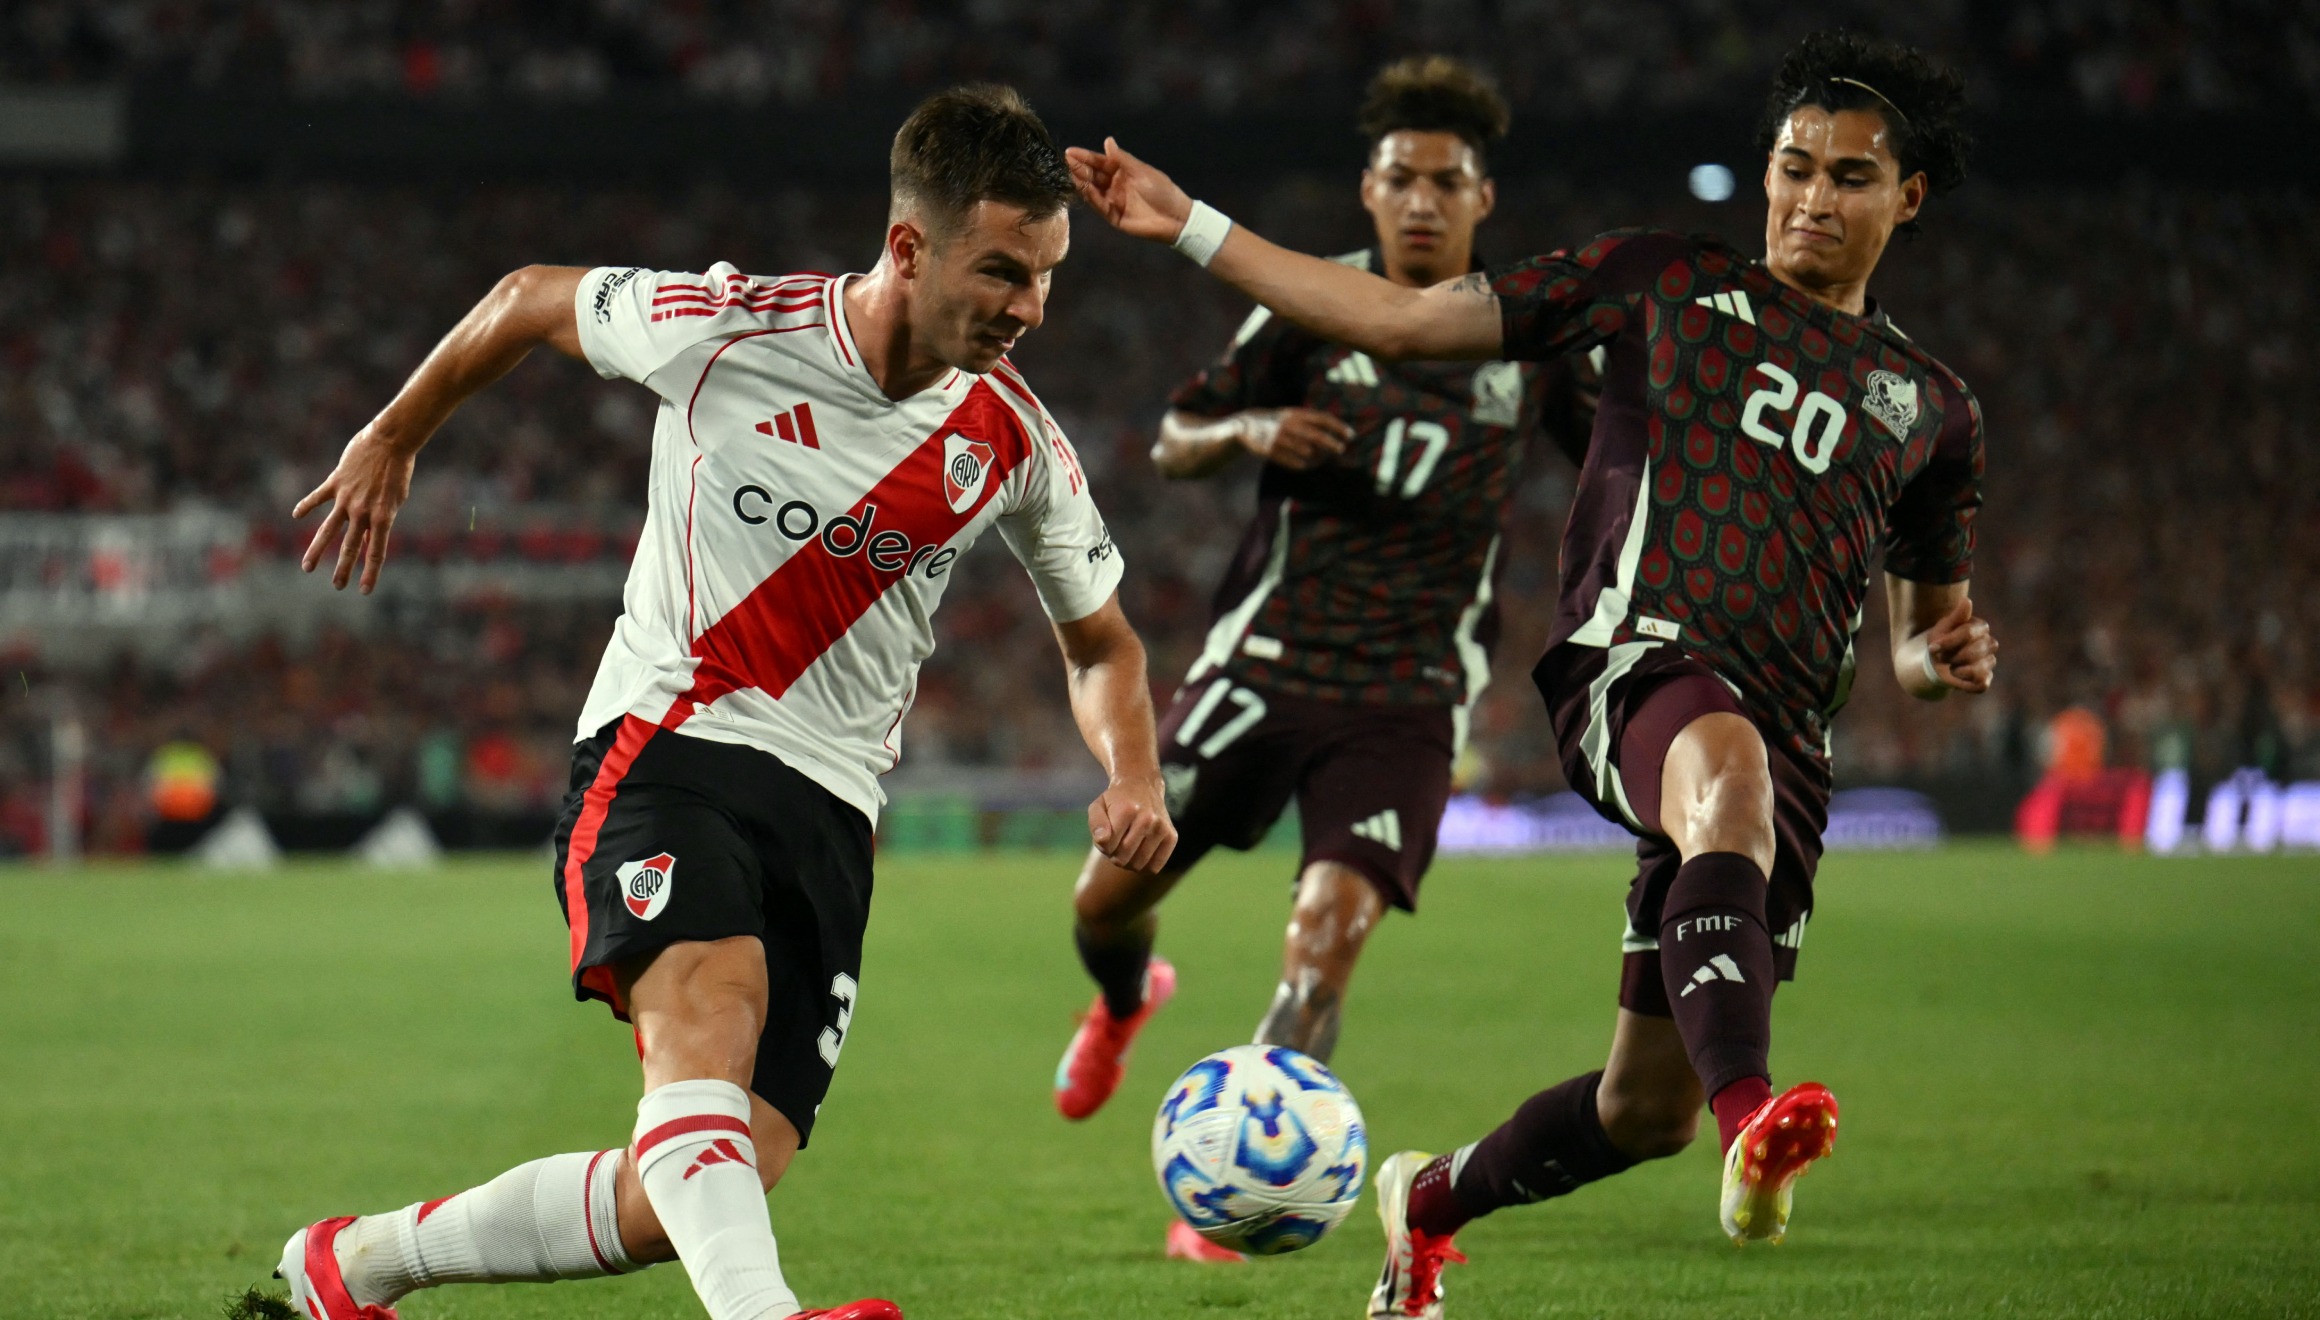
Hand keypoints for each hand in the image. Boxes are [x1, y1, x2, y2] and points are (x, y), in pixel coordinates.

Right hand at [294, 424, 416, 592]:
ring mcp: (346, 497)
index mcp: (383, 517)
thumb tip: (366, 541)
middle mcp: (363, 511)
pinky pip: (317, 498)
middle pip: (349, 546)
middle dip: (342, 568)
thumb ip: (379, 521)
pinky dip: (306, 505)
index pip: (376, 551)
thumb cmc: (398, 472)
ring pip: (328, 529)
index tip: (365, 590)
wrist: (391, 440)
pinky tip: (296, 516)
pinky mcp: (335, 482)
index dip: (371, 572)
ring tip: (307, 567)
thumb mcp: (395, 500)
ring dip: (316, 550)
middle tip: (337, 587)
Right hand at [1065, 138, 1192, 244]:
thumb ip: (1122, 159)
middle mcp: (1115, 186)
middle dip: (1079, 168)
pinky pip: (1100, 206)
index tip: (1070, 151)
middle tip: (1065, 160)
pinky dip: (1091, 197)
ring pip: (1093, 190)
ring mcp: (1113, 201)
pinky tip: (1083, 187)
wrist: (1175, 217)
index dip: (1086, 157)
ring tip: (1068, 172)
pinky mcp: (1114, 217)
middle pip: (1093, 176)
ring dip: (1081, 182)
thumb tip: (1107, 142)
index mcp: (1122, 172)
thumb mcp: (1142, 171)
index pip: (1100, 163)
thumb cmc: (1162, 190)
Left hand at [1088, 770, 1175, 874]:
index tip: (1106, 837)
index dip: (1102, 846)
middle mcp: (1148, 818)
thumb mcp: (1098, 807)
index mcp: (1127, 810)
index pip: (1108, 846)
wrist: (1143, 786)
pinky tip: (1140, 853)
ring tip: (1126, 847)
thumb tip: (1103, 841)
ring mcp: (1161, 828)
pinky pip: (1155, 867)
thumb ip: (1096, 824)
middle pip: (1123, 858)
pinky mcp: (1171, 837)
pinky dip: (1144, 866)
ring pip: (1138, 865)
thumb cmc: (1116, 802)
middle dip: (1114, 855)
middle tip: (1115, 844)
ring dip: (1128, 862)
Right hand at [1239, 408, 1351, 469]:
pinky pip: (1294, 463)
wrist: (1247, 425)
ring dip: (1317, 458)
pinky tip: (1306, 465)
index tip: (1350, 435)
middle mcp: (1289, 425)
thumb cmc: (1278, 421)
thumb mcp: (1293, 415)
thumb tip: (1339, 431)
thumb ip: (1312, 420)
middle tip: (1341, 449)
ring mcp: (1280, 439)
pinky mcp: (1272, 452)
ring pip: (1307, 452)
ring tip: (1321, 460)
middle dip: (1331, 444)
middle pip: (1316, 436)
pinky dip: (1303, 466)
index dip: (1338, 427)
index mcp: (1296, 414)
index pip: (1322, 419)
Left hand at [1923, 596, 1996, 692]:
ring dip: (1958, 670)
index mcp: (1981, 627)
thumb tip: (1967, 601)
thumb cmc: (1941, 640)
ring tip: (1951, 667)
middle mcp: (1990, 643)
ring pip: (1978, 669)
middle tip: (1944, 657)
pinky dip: (1966, 684)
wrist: (1936, 660)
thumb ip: (1956, 616)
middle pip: (1973, 652)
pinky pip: (1981, 685)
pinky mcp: (1986, 678)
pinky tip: (1958, 677)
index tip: (1932, 648)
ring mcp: (1990, 661)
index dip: (1948, 643)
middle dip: (1952, 657)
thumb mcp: (1943, 627)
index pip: (1967, 633)